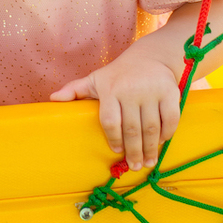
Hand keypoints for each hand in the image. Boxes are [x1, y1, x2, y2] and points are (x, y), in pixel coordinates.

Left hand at [50, 42, 180, 171]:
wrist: (151, 56)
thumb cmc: (119, 74)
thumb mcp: (96, 79)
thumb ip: (75, 90)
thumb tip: (52, 100)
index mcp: (110, 89)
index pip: (110, 121)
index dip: (114, 139)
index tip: (116, 151)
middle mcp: (131, 90)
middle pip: (132, 129)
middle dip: (134, 151)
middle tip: (135, 166)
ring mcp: (152, 91)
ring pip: (151, 127)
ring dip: (150, 148)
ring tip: (148, 162)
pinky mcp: (170, 92)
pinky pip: (170, 119)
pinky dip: (167, 134)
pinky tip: (161, 143)